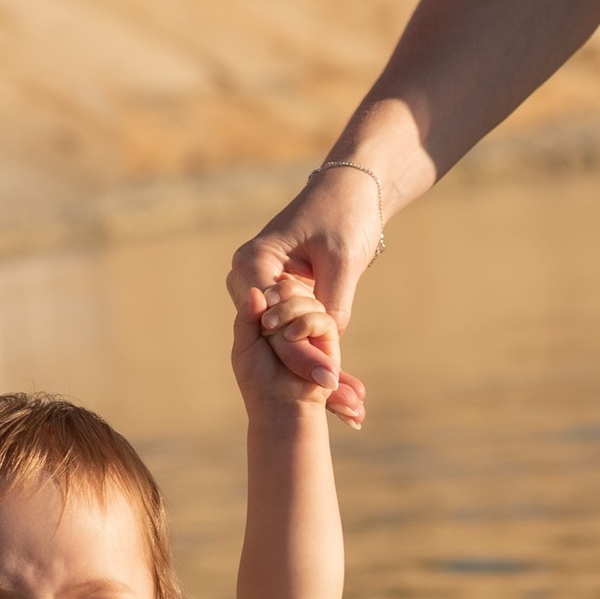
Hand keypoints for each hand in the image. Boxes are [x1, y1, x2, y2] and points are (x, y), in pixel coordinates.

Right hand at [228, 168, 380, 417]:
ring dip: (316, 371)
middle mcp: (249, 279)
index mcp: (254, 262)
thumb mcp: (342, 259)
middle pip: (274, 338)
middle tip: (341, 405)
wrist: (350, 190)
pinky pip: (298, 333)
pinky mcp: (284, 300)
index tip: (326, 380)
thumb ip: (332, 303)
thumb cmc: (344, 213)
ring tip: (350, 408)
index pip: (272, 319)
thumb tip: (327, 346)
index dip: (299, 352)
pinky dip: (321, 358)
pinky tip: (346, 391)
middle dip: (307, 371)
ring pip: (285, 342)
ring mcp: (264, 291)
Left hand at [232, 277, 364, 428]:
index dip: (274, 288)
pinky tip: (291, 336)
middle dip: (281, 295)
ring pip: (310, 300)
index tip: (264, 299)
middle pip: (297, 288)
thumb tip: (256, 290)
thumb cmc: (258, 380)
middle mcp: (296, 322)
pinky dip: (306, 322)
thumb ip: (247, 316)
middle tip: (265, 317)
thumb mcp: (244, 344)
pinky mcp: (328, 342)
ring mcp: (313, 331)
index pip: (280, 289)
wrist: (277, 405)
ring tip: (271, 329)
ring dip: (290, 309)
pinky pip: (323, 319)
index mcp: (276, 320)